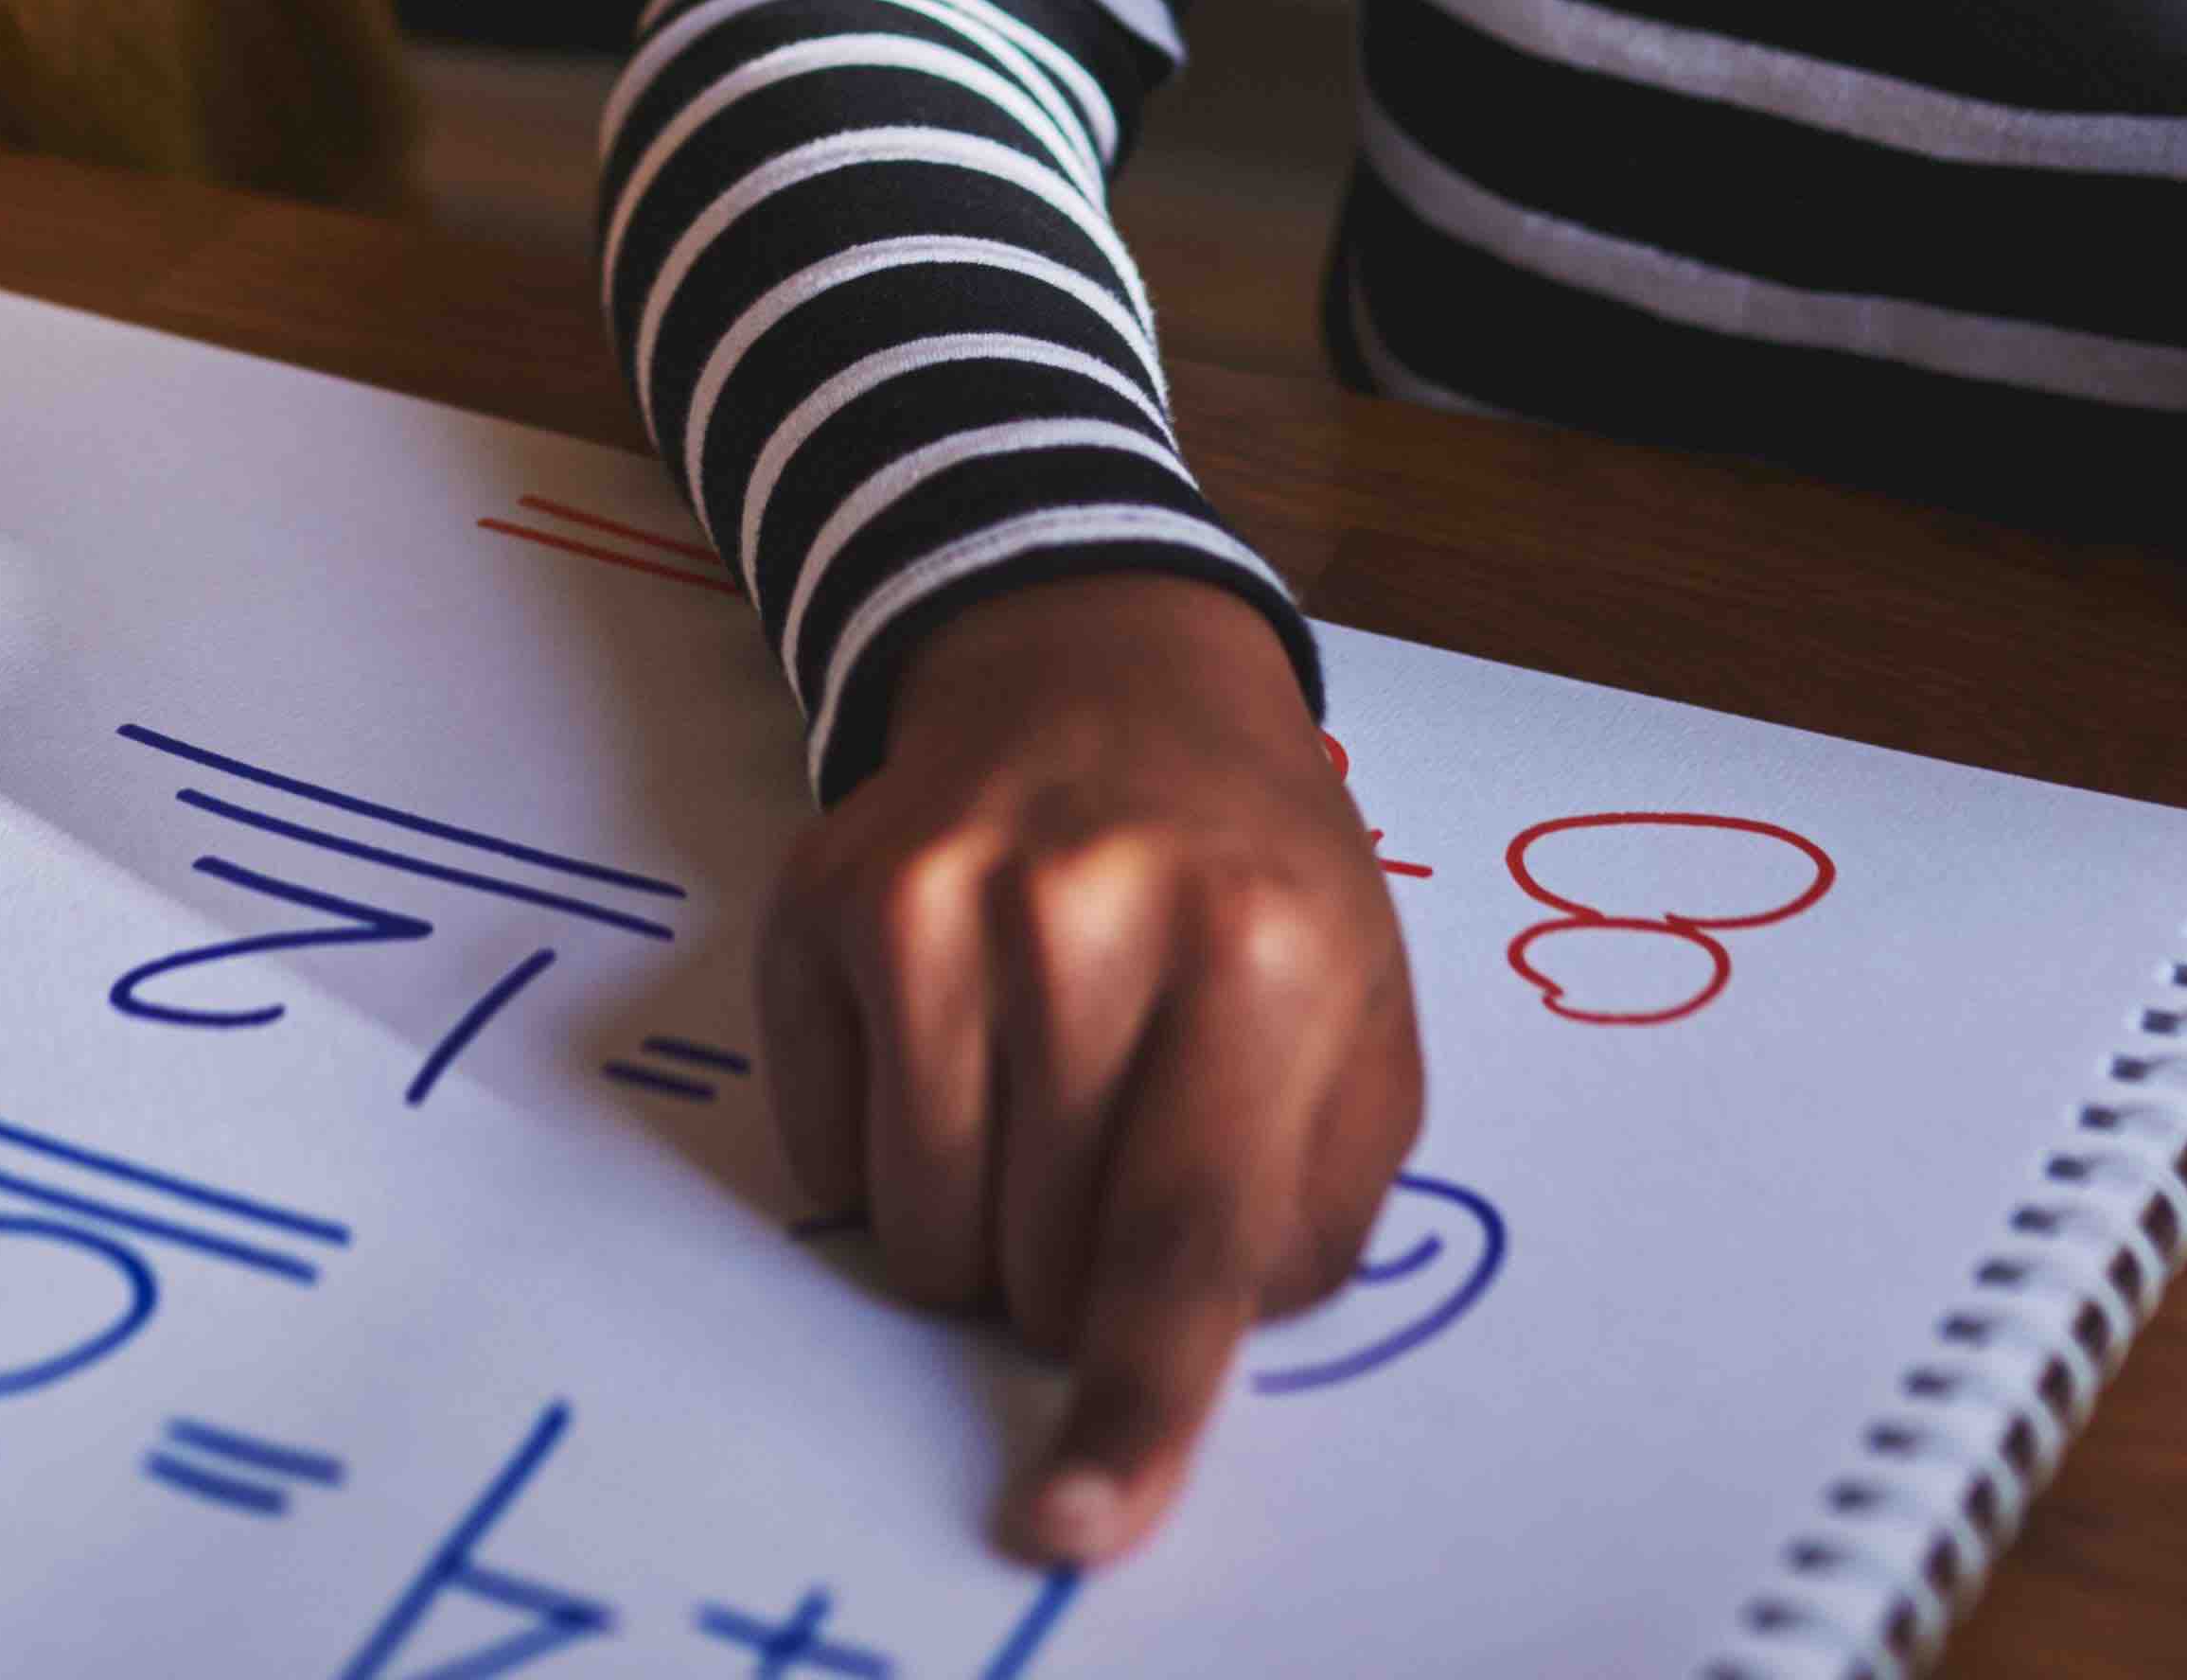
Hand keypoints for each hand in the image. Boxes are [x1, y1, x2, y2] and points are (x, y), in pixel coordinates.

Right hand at [759, 572, 1419, 1570]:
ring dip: (981, 1229)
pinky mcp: (826, 894)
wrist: (1108, 669)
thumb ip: (1310, 1207)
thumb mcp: (1360, 1020)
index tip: (1079, 1518)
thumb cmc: (1252, 879)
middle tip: (1115, 1146)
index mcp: (1262, 955)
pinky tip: (951, 1037)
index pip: (1183, 1238)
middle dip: (1078, 1275)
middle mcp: (1089, 915)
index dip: (1133, 1400)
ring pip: (920, 1232)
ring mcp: (940, 896)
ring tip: (1039, 1095)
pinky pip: (827, 1159)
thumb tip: (1192, 1346)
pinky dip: (886, 1152)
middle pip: (1039, 1264)